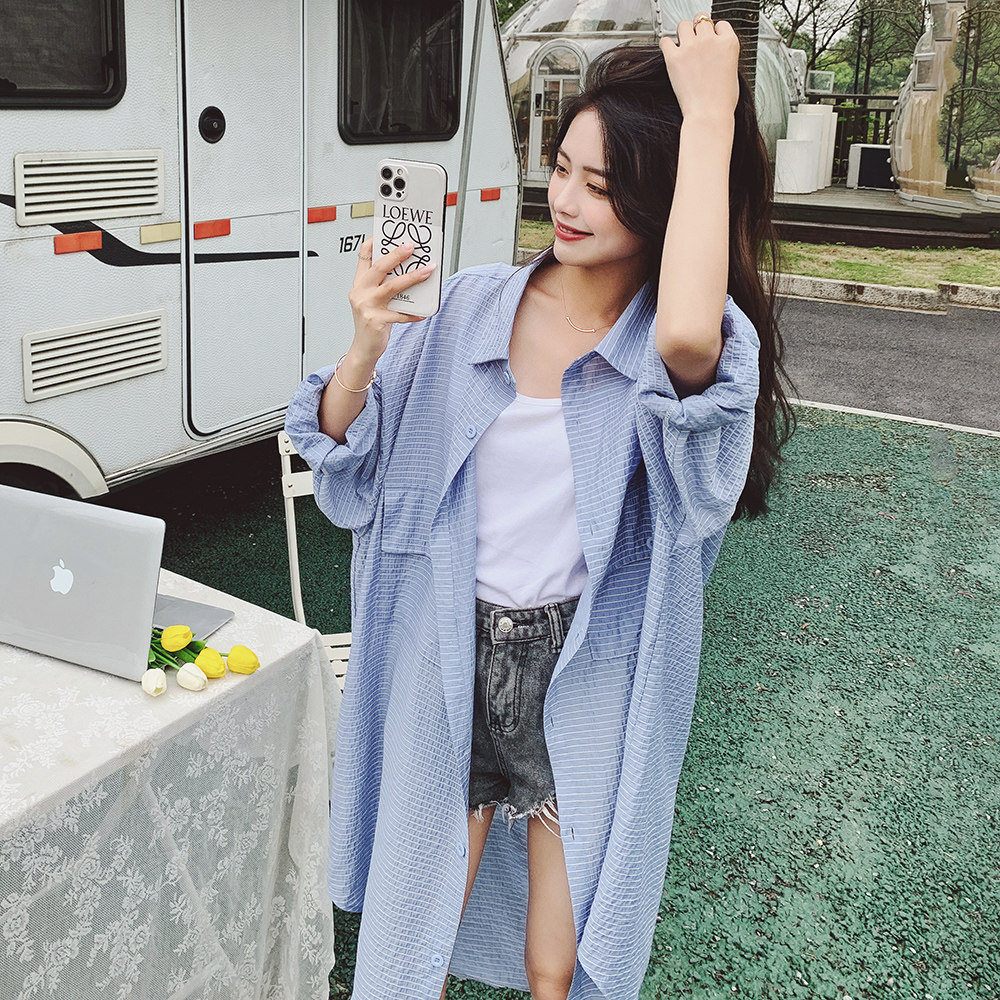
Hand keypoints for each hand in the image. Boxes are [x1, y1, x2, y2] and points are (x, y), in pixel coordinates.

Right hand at [346, 237, 434, 362]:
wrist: (364, 349)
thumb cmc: (372, 323)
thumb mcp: (374, 300)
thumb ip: (386, 286)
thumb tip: (410, 271)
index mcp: (359, 284)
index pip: (364, 257)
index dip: (374, 242)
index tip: (386, 233)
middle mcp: (360, 292)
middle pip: (379, 268)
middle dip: (396, 255)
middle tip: (411, 246)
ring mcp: (367, 306)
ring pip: (391, 287)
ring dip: (411, 277)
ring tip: (427, 271)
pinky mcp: (376, 320)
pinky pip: (400, 314)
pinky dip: (413, 313)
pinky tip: (423, 312)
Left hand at [659, 15, 739, 122]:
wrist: (709, 115)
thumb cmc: (722, 101)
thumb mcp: (733, 72)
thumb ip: (725, 56)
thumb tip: (717, 55)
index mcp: (728, 42)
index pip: (720, 24)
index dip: (714, 32)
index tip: (711, 41)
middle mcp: (710, 40)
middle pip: (701, 20)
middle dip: (698, 31)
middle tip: (695, 43)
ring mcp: (691, 47)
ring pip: (683, 25)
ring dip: (682, 33)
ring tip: (682, 46)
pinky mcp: (674, 58)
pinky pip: (665, 40)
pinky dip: (666, 45)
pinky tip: (669, 52)